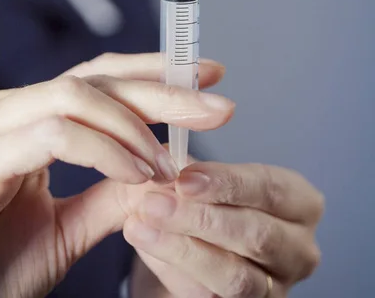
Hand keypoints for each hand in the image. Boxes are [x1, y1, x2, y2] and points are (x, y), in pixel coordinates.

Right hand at [0, 53, 231, 297]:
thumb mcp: (65, 231)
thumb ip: (110, 196)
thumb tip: (164, 172)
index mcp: (24, 123)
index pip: (94, 79)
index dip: (150, 73)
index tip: (205, 76)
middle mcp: (4, 113)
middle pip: (93, 80)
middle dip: (161, 90)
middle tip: (215, 105)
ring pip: (74, 95)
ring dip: (133, 126)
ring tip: (167, 164)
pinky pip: (55, 135)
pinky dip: (103, 150)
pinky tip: (135, 173)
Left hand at [124, 162, 323, 297]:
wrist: (206, 244)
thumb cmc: (215, 200)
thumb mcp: (212, 177)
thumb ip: (191, 169)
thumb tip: (163, 159)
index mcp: (301, 203)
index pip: (270, 189)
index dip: (226, 183)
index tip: (184, 178)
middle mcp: (300, 250)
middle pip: (256, 235)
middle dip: (200, 218)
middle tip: (154, 202)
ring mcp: (277, 287)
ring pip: (234, 276)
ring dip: (182, 248)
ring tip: (140, 224)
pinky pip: (209, 297)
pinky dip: (174, 269)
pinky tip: (146, 244)